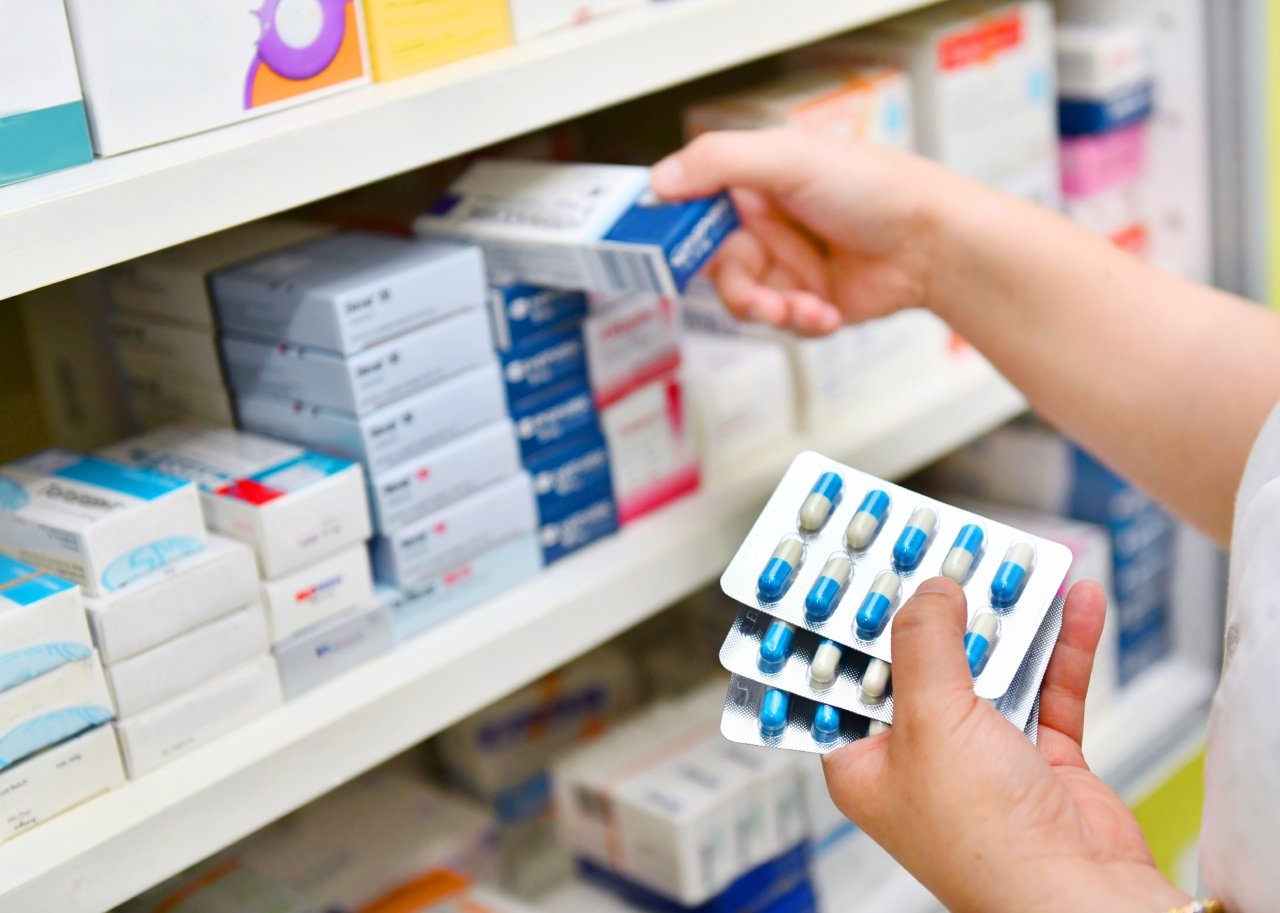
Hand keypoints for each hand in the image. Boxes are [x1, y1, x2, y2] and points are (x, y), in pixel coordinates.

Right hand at [651, 129, 958, 335]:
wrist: (934, 244)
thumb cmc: (876, 187)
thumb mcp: (790, 159)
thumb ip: (719, 162)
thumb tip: (659, 181)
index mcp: (756, 181)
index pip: (694, 205)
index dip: (678, 232)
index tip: (664, 252)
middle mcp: (767, 223)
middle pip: (716, 266)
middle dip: (737, 288)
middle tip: (756, 297)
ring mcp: (788, 265)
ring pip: (746, 301)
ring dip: (771, 309)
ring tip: (800, 307)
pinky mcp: (809, 302)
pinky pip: (781, 324)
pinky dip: (801, 322)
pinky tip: (828, 310)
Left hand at [822, 578, 1190, 912]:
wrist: (1082, 899)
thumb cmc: (986, 842)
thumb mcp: (931, 721)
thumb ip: (925, 644)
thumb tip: (929, 591)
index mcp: (866, 761)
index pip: (842, 678)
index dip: (848, 624)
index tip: (857, 570)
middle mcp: (920, 758)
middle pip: (920, 662)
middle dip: (936, 608)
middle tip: (941, 550)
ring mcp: (982, 758)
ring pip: (988, 669)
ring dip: (1005, 619)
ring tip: (1011, 563)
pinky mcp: (1040, 759)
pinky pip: (1049, 688)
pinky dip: (1062, 646)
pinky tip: (1075, 602)